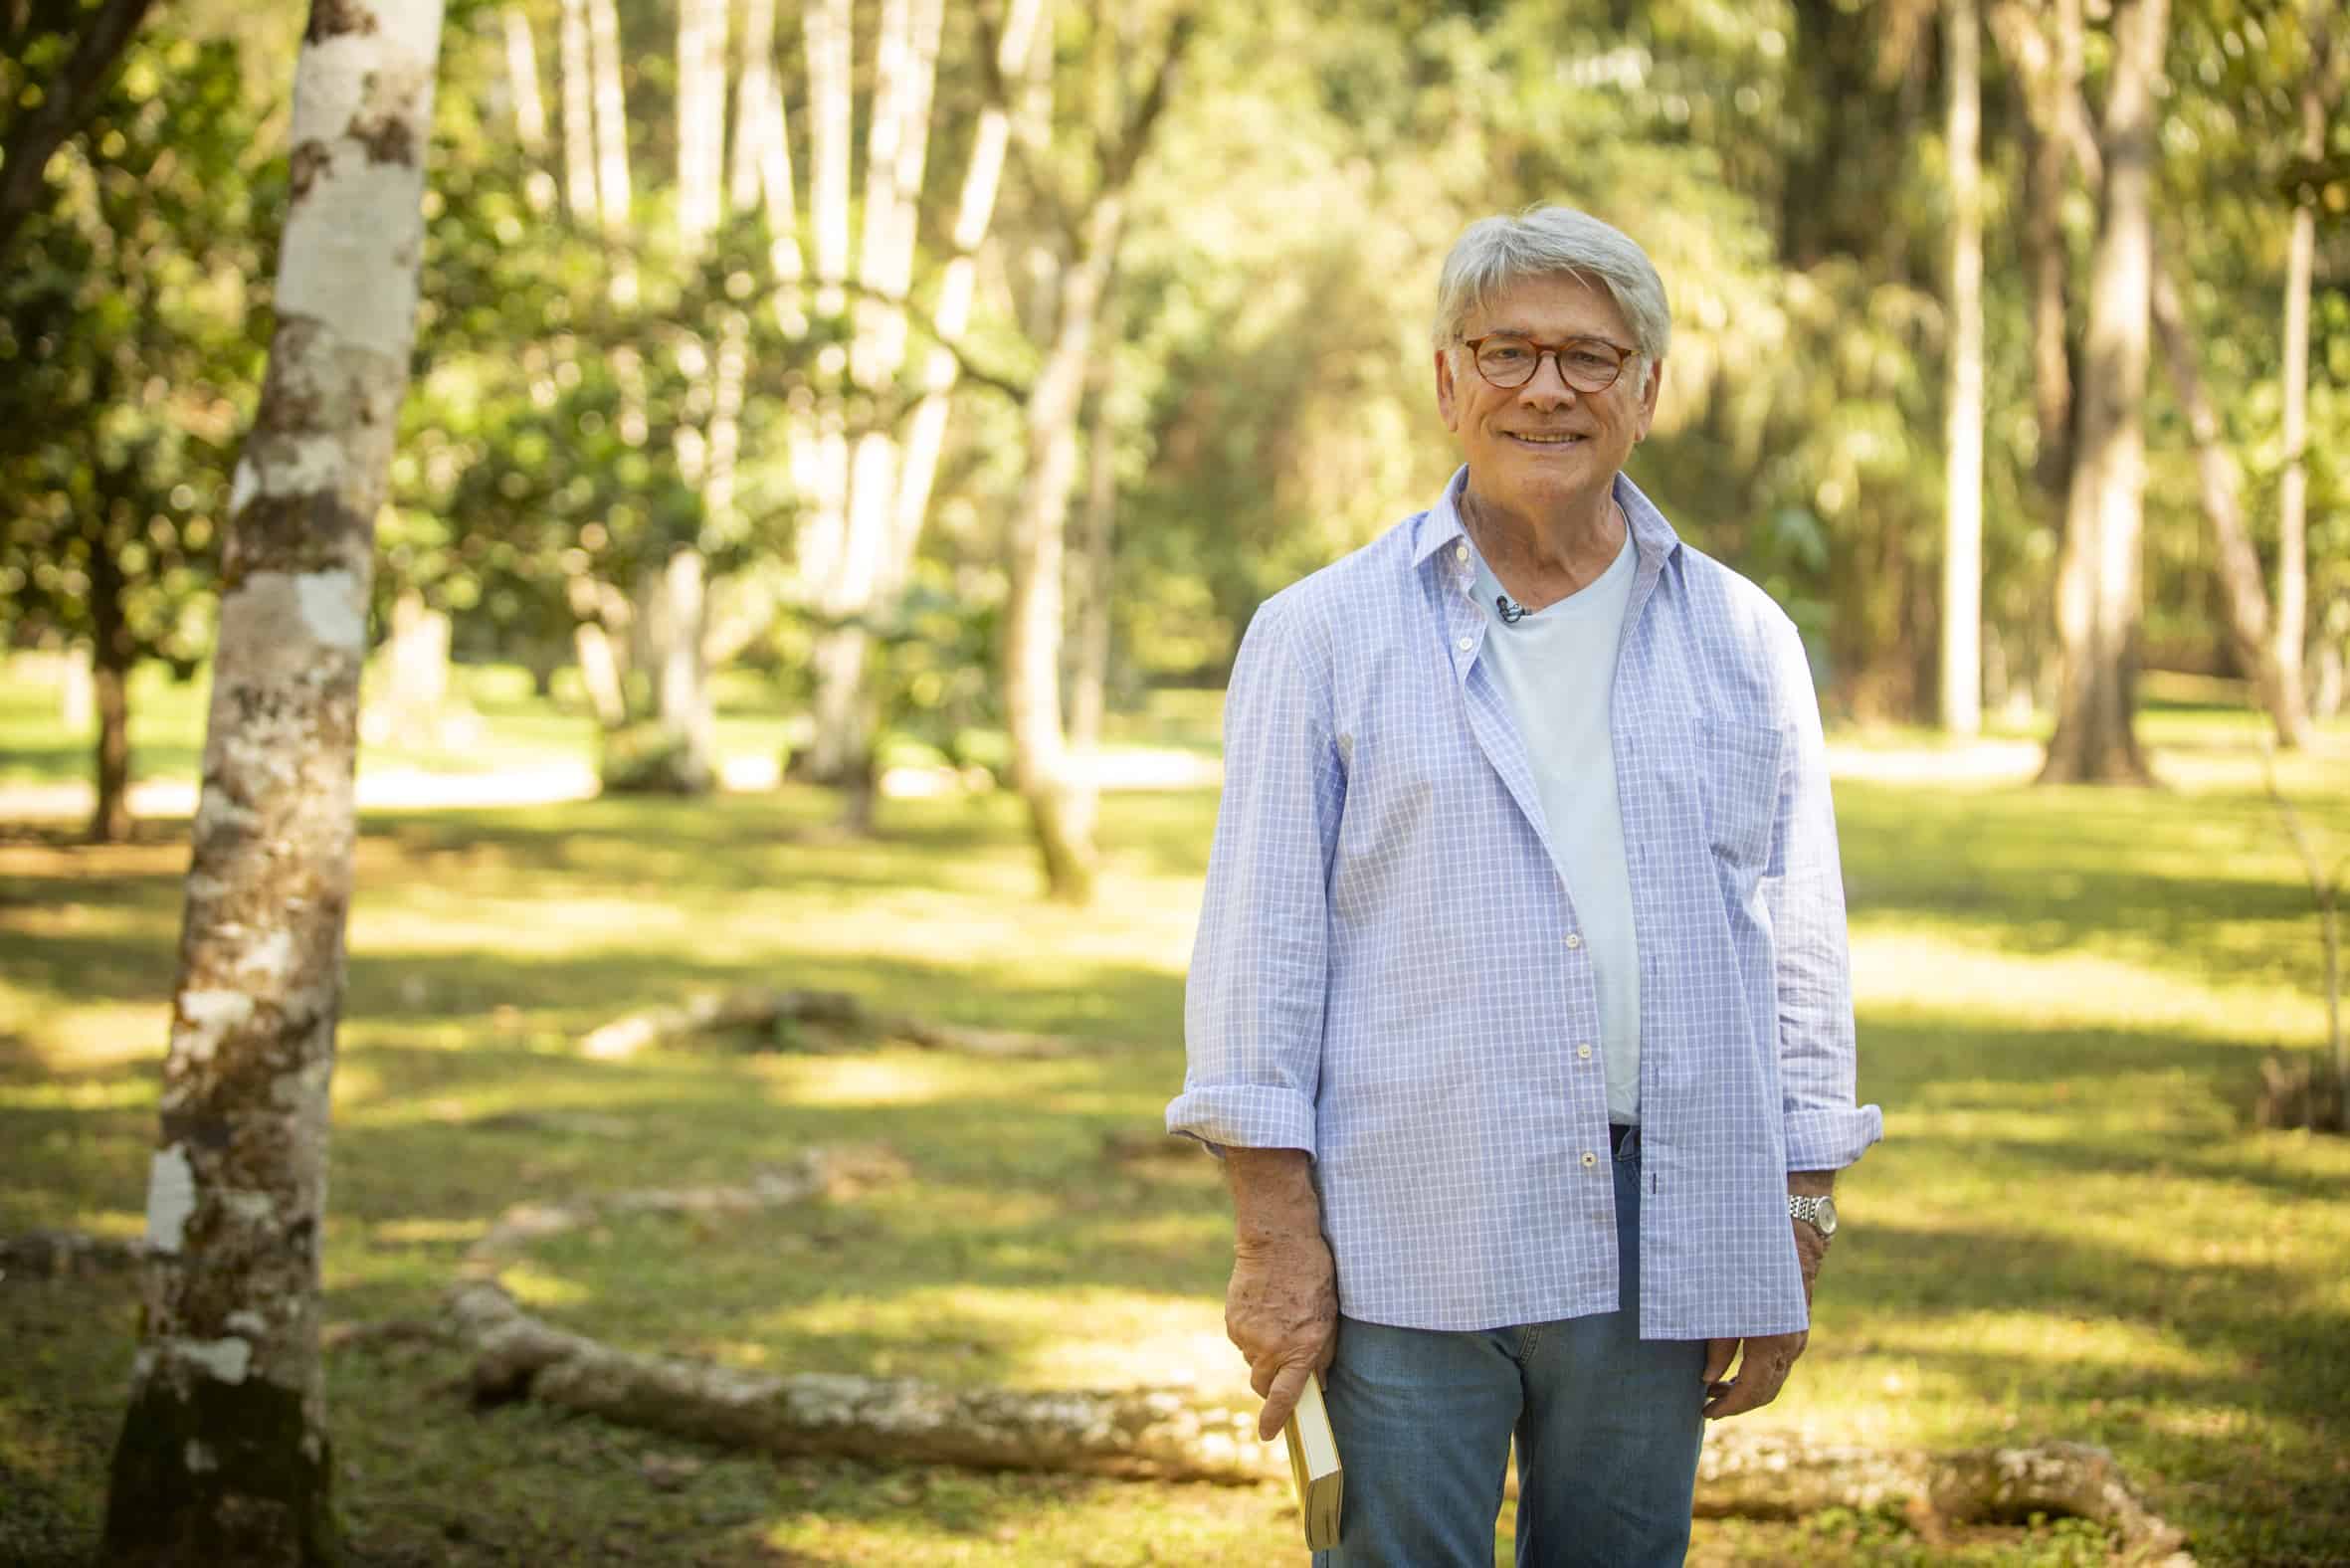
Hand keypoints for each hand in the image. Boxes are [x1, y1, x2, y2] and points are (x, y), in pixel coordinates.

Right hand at [1225, 1233, 1337, 1440]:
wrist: (1277, 1240)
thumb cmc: (1312, 1274)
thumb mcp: (1329, 1316)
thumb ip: (1322, 1354)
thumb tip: (1317, 1383)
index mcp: (1300, 1348)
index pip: (1284, 1397)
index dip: (1274, 1419)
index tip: (1267, 1435)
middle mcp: (1271, 1347)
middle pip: (1262, 1384)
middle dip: (1271, 1383)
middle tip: (1283, 1364)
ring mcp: (1248, 1334)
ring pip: (1251, 1361)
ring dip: (1263, 1354)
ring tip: (1277, 1322)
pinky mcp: (1232, 1320)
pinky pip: (1241, 1341)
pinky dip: (1251, 1335)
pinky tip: (1264, 1311)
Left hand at [1702, 1216, 1827, 1418]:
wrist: (1793, 1231)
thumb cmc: (1750, 1260)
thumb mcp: (1723, 1300)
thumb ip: (1718, 1343)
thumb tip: (1708, 1378)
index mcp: (1772, 1340)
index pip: (1752, 1390)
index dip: (1729, 1406)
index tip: (1705, 1413)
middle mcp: (1791, 1344)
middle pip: (1766, 1392)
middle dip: (1737, 1403)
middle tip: (1707, 1406)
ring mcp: (1797, 1337)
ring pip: (1775, 1380)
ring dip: (1748, 1390)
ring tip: (1715, 1390)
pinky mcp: (1796, 1328)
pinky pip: (1780, 1364)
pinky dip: (1759, 1375)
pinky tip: (1736, 1370)